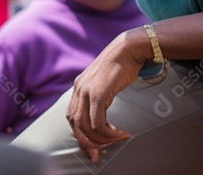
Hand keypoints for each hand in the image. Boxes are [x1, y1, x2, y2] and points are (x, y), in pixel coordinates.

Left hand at [66, 30, 148, 162]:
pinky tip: (119, 134)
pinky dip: (107, 133)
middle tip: (97, 155)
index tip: (92, 147)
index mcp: (79, 86)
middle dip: (86, 142)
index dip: (81, 134)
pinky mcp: (97, 94)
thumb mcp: (105, 80)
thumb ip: (99, 92)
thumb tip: (104, 110)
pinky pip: (98, 123)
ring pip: (85, 126)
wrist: (129, 48)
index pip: (73, 116)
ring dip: (99, 140)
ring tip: (114, 142)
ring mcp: (86, 91)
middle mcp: (78, 89)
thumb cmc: (122, 63)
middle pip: (75, 124)